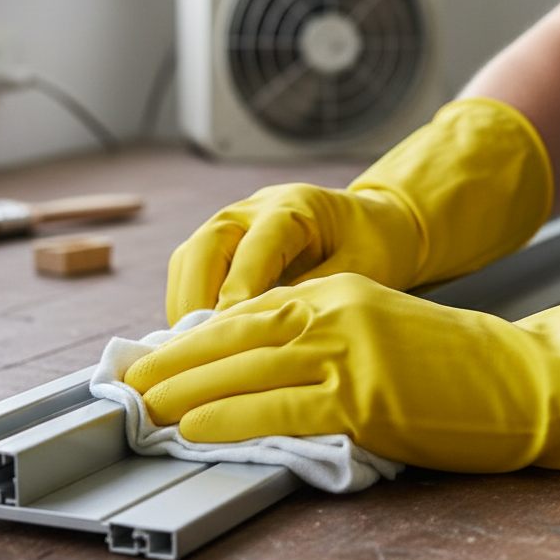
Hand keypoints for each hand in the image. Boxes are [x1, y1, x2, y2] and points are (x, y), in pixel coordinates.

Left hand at [133, 265, 559, 473]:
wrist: (522, 377)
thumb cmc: (452, 364)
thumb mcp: (379, 328)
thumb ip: (323, 335)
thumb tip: (260, 364)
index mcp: (337, 293)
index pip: (248, 311)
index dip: (196, 337)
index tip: (158, 356)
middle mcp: (335, 311)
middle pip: (235, 334)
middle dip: (174, 360)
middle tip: (128, 380)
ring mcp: (348, 351)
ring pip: (246, 366)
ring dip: (186, 390)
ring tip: (142, 406)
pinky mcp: (364, 396)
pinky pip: (280, 407)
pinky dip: (230, 418)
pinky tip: (195, 429)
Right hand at [166, 98, 553, 322]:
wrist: (374, 225)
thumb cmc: (374, 245)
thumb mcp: (362, 268)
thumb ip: (318, 293)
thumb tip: (274, 334)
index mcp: (293, 205)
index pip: (255, 246)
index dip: (239, 291)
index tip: (230, 333)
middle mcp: (253, 208)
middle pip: (206, 245)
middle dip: (197, 298)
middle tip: (201, 349)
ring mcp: (234, 223)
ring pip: (190, 258)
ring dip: (185, 305)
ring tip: (193, 353)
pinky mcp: (224, 245)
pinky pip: (192, 272)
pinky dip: (189, 306)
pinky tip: (200, 345)